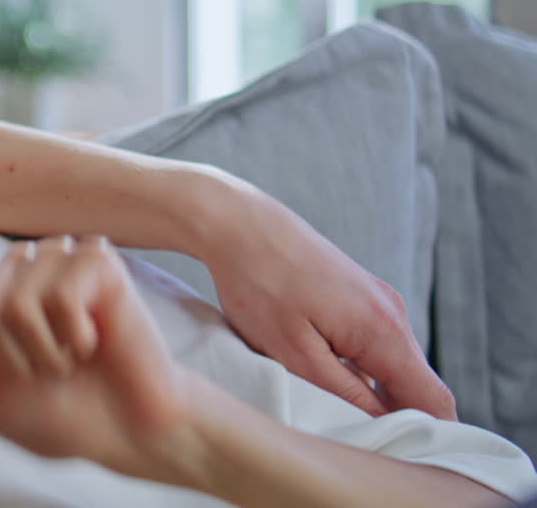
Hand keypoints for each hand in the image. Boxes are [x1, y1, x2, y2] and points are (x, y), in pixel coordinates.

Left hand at [0, 235, 194, 480]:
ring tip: (73, 356)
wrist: (125, 430)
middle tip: (47, 371)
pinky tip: (96, 340)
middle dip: (9, 355)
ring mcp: (56, 261)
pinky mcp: (95, 260)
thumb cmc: (58, 414)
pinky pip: (59, 294)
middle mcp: (17, 273)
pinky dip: (74, 334)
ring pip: (14, 298)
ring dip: (44, 349)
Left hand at [200, 180, 455, 419]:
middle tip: (342, 428)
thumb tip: (380, 421)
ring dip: (366, 387)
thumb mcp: (294, 352)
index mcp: (384, 331)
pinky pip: (370, 342)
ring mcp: (377, 300)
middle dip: (388, 413)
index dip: (421, 433)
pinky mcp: (357, 294)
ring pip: (388, 364)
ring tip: (320, 395)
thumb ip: (343, 392)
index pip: (433, 400)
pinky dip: (353, 363)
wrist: (239, 223)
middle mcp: (392, 313)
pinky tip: (315, 364)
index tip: (387, 450)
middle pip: (413, 384)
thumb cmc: (259, 283)